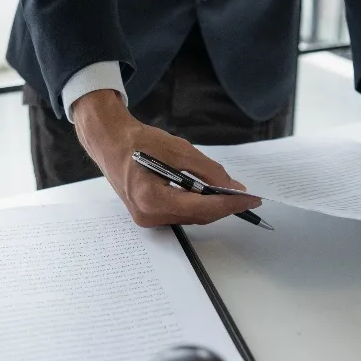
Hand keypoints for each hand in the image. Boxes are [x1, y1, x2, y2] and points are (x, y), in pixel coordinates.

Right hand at [73, 90, 260, 226]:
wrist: (109, 142)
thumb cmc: (139, 142)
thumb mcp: (178, 149)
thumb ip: (208, 170)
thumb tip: (233, 187)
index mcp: (152, 198)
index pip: (201, 207)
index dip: (229, 204)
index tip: (250, 199)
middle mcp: (148, 215)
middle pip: (197, 216)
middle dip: (223, 206)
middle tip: (246, 196)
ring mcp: (147, 219)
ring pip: (190, 217)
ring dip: (211, 206)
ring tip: (230, 194)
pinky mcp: (148, 215)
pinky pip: (180, 214)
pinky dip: (196, 204)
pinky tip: (207, 193)